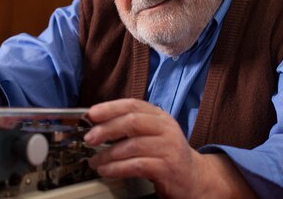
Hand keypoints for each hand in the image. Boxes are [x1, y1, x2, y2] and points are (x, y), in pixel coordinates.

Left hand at [83, 99, 256, 198]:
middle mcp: (166, 128)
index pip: (133, 105)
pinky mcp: (168, 168)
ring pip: (132, 146)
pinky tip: (106, 171)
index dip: (110, 107)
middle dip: (106, 129)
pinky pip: (136, 165)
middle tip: (89, 138)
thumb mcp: (152, 134)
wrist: (193, 177)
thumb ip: (131, 126)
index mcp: (160, 116)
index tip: (91, 113)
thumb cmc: (166, 154)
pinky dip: (117, 168)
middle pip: (132, 122)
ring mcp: (168, 148)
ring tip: (94, 161)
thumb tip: (97, 123)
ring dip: (108, 154)